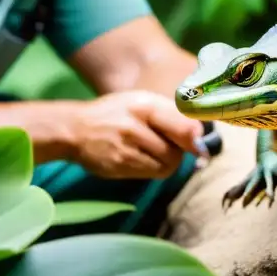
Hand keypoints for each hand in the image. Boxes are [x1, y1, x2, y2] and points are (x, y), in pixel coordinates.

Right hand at [70, 90, 204, 179]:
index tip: (201, 145)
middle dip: (179, 151)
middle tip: (171, 146)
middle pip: (176, 150)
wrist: (75, 129)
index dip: (196, 138)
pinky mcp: (120, 166)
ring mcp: (126, 147)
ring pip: (166, 165)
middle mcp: (135, 125)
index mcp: (143, 104)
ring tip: (155, 152)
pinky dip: (154, 169)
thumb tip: (200, 134)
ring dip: (168, 162)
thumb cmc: (113, 114)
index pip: (182, 125)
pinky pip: (151, 173)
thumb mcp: (139, 102)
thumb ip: (169, 114)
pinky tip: (144, 159)